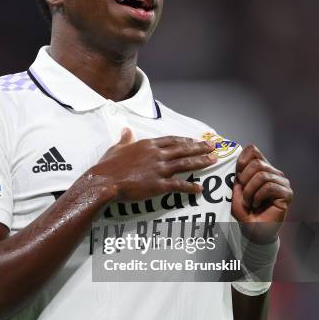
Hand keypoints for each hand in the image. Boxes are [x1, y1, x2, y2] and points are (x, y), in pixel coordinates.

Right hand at [87, 128, 216, 201]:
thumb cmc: (109, 165)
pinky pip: (178, 185)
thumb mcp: (117, 147)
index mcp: (148, 145)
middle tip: (213, 147)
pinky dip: (190, 187)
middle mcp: (157, 155)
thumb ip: (125, 139)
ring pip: (185, 164)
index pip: (172, 140)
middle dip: (199, 148)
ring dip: (201, 162)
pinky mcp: (159, 185)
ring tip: (213, 161)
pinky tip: (199, 188)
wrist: (105, 180)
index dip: (185, 140)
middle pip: (183, 150)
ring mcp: (159, 169)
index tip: (195, 140)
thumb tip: (126, 130)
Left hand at [232, 144, 292, 242]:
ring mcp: (282, 182)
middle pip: (257, 163)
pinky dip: (258, 196)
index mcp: (261, 168)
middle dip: (244, 179)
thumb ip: (237, 176)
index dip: (242, 159)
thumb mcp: (236, 191)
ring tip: (249, 202)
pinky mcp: (287, 193)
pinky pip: (269, 187)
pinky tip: (256, 204)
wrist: (254, 230)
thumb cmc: (245, 211)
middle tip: (243, 194)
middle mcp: (274, 173)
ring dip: (250, 191)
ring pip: (263, 175)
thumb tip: (236, 164)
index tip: (236, 175)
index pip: (253, 150)